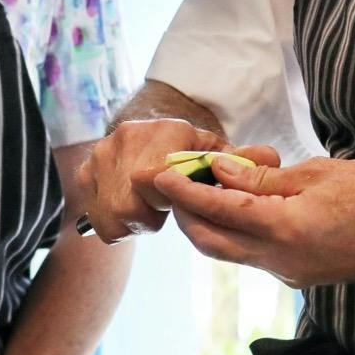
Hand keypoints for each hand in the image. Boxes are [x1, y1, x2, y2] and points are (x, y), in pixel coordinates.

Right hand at [74, 118, 277, 243]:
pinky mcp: (84, 173)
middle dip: (148, 215)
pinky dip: (115, 223)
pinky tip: (130, 208)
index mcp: (164, 131)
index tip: (174, 200)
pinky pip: (98, 220)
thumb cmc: (189, 152)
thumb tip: (269, 159)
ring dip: (133, 222)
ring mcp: (100, 156)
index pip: (157, 182)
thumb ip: (243, 162)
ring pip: (113, 217)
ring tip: (147, 208)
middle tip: (161, 207)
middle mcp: (126, 137)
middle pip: (129, 207)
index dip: (167, 202)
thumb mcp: (218, 154)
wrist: (149, 136)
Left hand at [153, 154, 354, 287]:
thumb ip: (263, 181)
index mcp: (286, 229)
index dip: (182, 191)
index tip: (158, 174)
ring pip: (228, 251)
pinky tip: (238, 204)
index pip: (216, 210)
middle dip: (184, 212)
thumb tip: (219, 173)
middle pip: (209, 241)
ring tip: (201, 187)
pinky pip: (252, 255)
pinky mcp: (299, 276)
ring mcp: (289, 273)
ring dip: (206, 223)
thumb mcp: (320, 173)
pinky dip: (234, 231)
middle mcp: (281, 260)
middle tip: (173, 180)